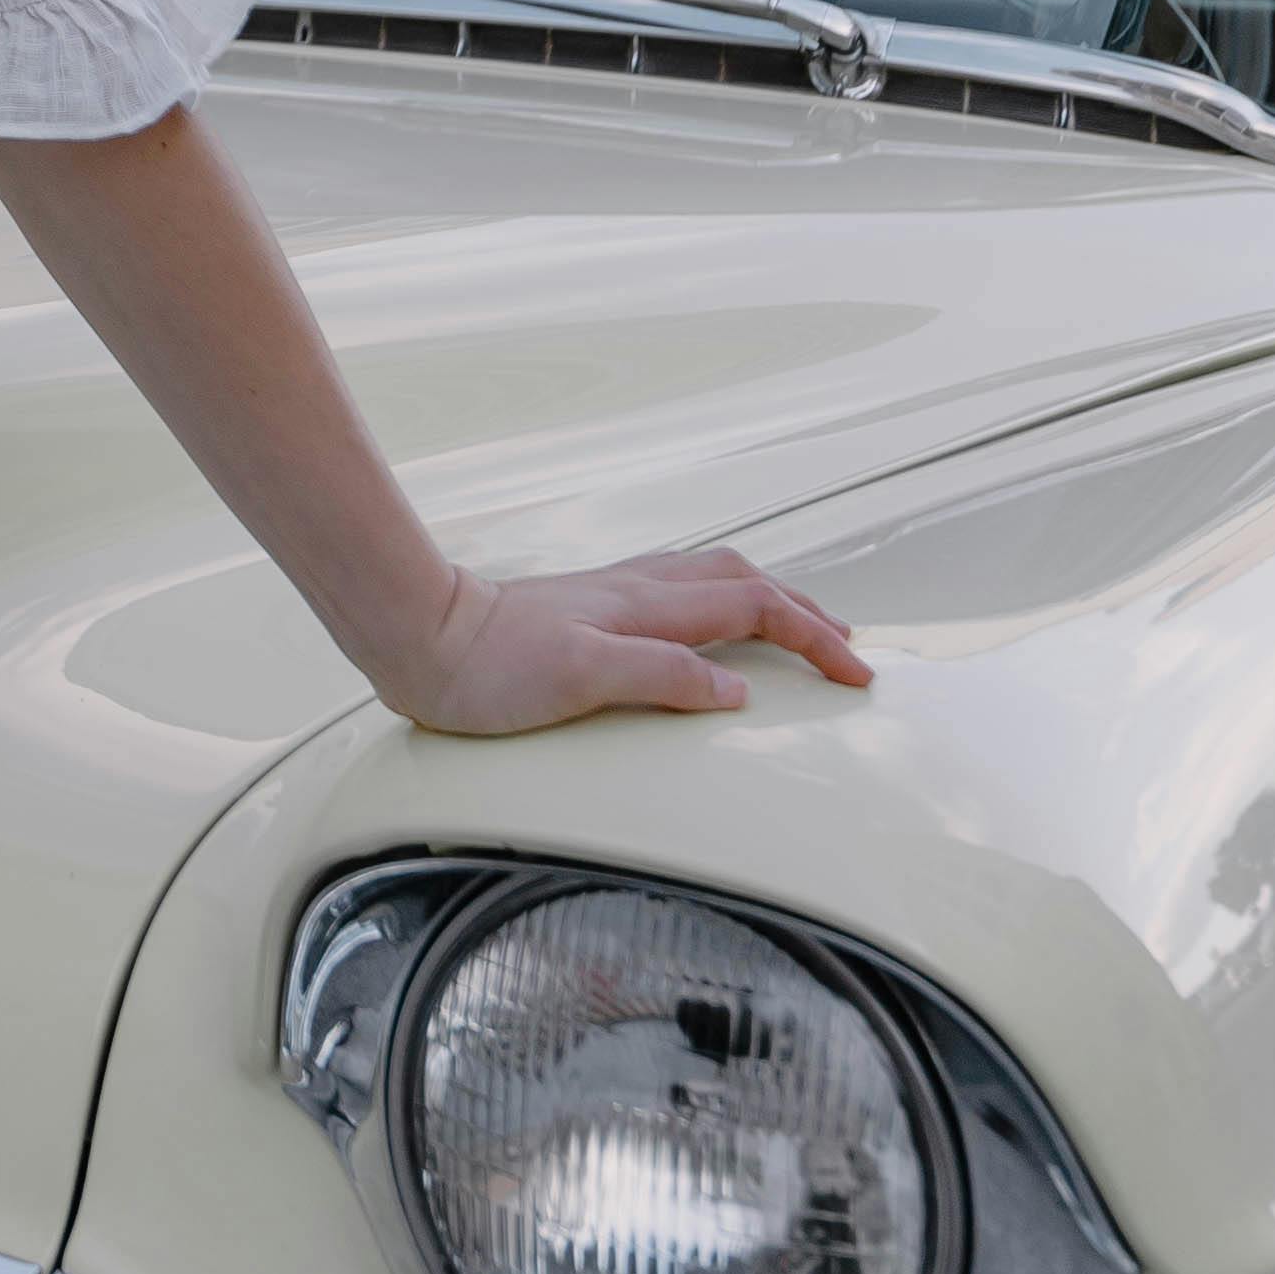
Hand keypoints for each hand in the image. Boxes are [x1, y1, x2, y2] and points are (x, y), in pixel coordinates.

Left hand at [362, 547, 868, 737]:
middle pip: (746, 583)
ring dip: (769, 599)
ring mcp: (614, 596)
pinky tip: (708, 622)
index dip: (814, 639)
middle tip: (848, 648)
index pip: (756, 610)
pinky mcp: (590, 610)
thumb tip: (738, 693)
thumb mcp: (581, 677)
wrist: (419, 635)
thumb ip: (663, 677)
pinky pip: (680, 594)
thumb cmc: (487, 666)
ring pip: (714, 580)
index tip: (855, 674)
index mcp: (648, 607)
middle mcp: (638, 591)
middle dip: (807, 612)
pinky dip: (721, 603)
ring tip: (801, 624)